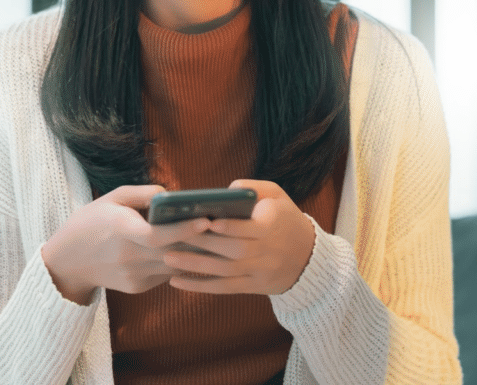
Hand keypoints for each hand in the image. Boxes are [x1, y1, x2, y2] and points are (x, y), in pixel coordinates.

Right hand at [41, 185, 211, 303]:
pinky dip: (180, 262)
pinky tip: (196, 250)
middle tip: (226, 226)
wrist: (66, 262)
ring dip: (196, 253)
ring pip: (174, 265)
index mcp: (121, 231)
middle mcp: (129, 257)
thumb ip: (141, 194)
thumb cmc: (92, 222)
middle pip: (173, 251)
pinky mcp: (138, 287)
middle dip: (201, 240)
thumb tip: (170, 194)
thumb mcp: (111, 199)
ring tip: (219, 236)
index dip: (183, 230)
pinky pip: (166, 273)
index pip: (157, 236)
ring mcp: (134, 276)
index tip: (206, 219)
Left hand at [163, 179, 316, 295]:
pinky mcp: (252, 287)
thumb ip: (254, 188)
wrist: (308, 257)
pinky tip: (177, 281)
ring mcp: (258, 272)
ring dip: (195, 265)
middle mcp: (266, 251)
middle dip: (202, 244)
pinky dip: (199, 286)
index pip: (249, 228)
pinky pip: (223, 288)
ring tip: (168, 257)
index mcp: (272, 226)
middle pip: (232, 250)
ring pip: (224, 271)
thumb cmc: (285, 219)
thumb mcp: (278, 196)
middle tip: (173, 236)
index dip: (229, 227)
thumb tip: (227, 189)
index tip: (206, 222)